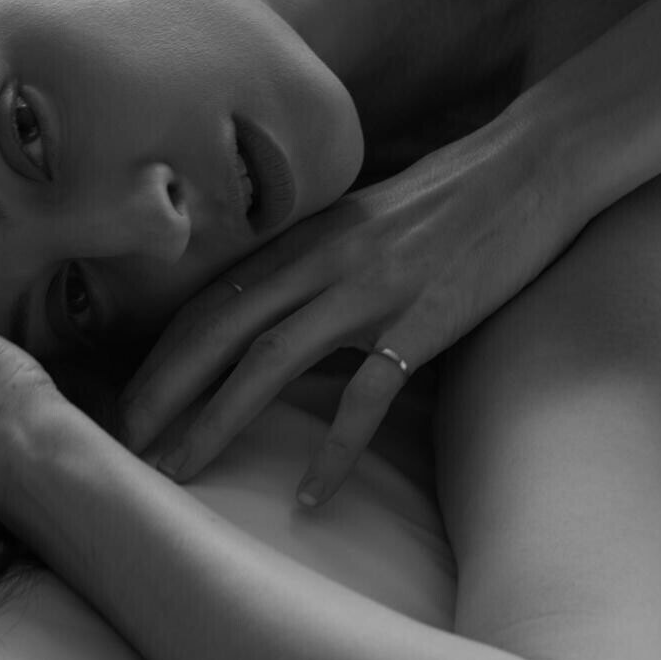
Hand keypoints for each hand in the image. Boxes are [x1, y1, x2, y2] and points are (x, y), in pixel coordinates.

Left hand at [118, 117, 579, 503]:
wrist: (535, 163)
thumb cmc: (457, 195)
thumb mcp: (369, 220)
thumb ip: (320, 260)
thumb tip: (278, 307)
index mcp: (306, 237)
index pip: (211, 300)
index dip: (161, 353)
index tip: (127, 403)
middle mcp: (324, 258)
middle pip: (219, 329)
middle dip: (163, 390)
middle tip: (125, 449)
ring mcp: (372, 287)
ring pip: (270, 360)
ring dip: (217, 420)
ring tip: (181, 473)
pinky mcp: (424, 317)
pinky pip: (368, 393)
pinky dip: (335, 449)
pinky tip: (309, 496)